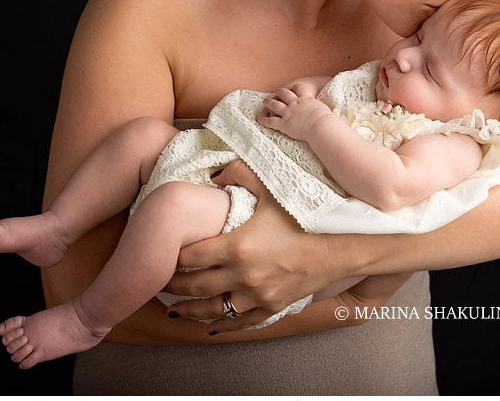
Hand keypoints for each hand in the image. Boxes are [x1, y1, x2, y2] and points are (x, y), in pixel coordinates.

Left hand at [164, 160, 346, 330]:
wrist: (340, 246)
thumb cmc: (305, 216)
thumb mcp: (271, 190)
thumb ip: (238, 174)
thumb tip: (213, 173)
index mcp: (237, 246)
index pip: (190, 256)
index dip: (170, 256)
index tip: (161, 253)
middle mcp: (243, 275)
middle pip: (194, 286)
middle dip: (173, 284)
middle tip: (159, 281)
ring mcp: (257, 296)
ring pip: (212, 310)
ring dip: (189, 309)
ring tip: (174, 306)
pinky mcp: (271, 307)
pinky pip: (239, 323)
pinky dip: (220, 326)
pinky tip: (207, 325)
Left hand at [258, 85, 332, 140]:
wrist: (320, 125)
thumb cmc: (326, 120)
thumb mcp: (326, 110)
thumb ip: (324, 109)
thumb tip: (333, 113)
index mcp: (305, 99)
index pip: (298, 88)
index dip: (294, 88)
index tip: (292, 88)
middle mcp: (295, 103)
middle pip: (284, 93)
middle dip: (280, 92)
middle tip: (277, 92)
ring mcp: (288, 112)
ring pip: (275, 104)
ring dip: (268, 102)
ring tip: (265, 101)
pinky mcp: (283, 123)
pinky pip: (271, 121)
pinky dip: (264, 119)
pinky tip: (260, 119)